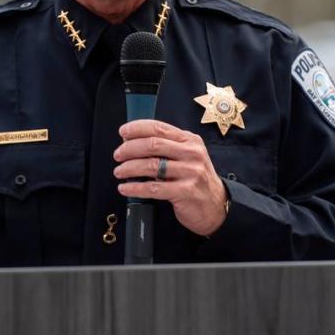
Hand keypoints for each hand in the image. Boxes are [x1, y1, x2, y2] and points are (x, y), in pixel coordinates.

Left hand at [113, 119, 227, 236]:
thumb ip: (168, 146)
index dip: (137, 128)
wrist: (216, 206)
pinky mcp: (185, 191)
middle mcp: (192, 153)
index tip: (123, 132)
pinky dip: (135, 188)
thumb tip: (134, 141)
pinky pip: (153, 188)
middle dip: (130, 149)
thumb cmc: (197, 180)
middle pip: (153, 144)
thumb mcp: (189, 156)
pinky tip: (126, 188)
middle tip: (118, 155)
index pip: (159, 128)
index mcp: (190, 140)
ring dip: (129, 168)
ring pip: (151, 166)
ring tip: (119, 172)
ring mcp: (190, 172)